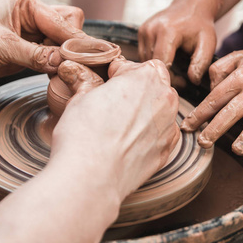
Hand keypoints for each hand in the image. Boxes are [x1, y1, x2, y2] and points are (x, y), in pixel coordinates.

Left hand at [0, 0, 90, 84]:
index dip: (75, 41)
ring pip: (63, 45)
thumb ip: (34, 54)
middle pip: (70, 29)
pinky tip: (54, 76)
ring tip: (63, 73)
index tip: (83, 60)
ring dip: (64, 59)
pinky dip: (56, 68)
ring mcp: (30, 36)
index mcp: (27, 4)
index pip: (64, 20)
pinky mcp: (26, 53)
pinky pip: (51, 58)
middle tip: (70, 67)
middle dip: (72, 47)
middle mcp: (32, 17)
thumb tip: (63, 62)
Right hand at [53, 58, 180, 198]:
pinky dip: (150, 131)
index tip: (106, 81)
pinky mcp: (166, 149)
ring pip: (160, 107)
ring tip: (120, 121)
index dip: (116, 72)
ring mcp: (168, 125)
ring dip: (146, 108)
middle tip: (113, 100)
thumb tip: (74, 71)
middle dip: (136, 87)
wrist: (92, 178)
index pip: (132, 64)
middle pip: (153, 82)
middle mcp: (163, 98)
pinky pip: (162, 131)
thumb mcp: (79, 99)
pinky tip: (128, 140)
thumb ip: (84, 81)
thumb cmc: (84, 137)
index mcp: (144, 77)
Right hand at [138, 0, 218, 84]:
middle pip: (152, 64)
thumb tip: (192, 81)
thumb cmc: (201, 25)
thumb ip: (201, 63)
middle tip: (181, 80)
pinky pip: (143, 54)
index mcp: (167, 32)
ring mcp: (143, 30)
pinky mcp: (141, 31)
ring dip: (159, 69)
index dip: (172, 78)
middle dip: (166, 75)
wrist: (192, 4)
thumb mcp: (208, 43)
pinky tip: (168, 60)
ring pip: (145, 61)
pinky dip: (154, 61)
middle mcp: (151, 30)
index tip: (184, 83)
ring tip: (176, 69)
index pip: (162, 64)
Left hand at [181, 48, 242, 154]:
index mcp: (239, 77)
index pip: (215, 98)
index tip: (186, 128)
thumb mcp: (239, 57)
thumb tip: (209, 89)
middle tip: (203, 143)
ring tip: (237, 150)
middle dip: (216, 128)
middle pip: (232, 111)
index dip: (199, 114)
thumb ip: (219, 68)